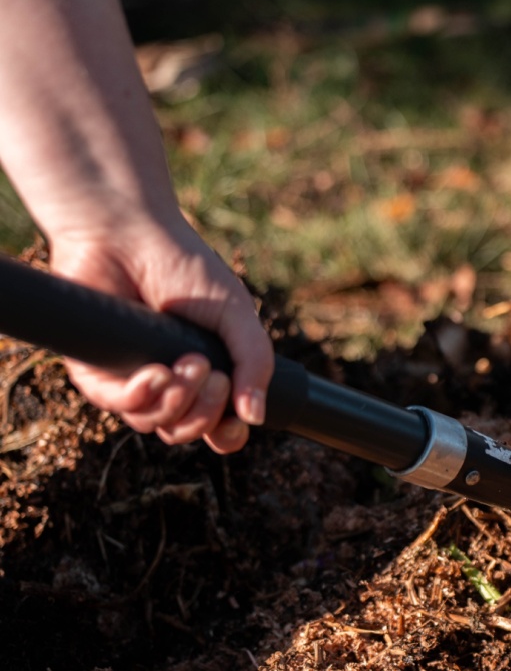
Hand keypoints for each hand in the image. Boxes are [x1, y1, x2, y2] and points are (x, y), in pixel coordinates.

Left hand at [49, 220, 272, 453]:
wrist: (129, 235)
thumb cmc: (185, 268)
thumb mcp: (237, 315)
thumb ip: (254, 363)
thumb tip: (256, 416)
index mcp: (204, 374)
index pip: (216, 427)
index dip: (226, 434)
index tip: (235, 421)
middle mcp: (166, 383)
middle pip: (186, 431)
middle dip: (205, 412)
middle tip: (210, 372)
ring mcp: (130, 378)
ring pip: (154, 424)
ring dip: (177, 402)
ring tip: (186, 363)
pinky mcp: (94, 369)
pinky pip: (118, 406)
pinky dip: (142, 397)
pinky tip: (155, 373)